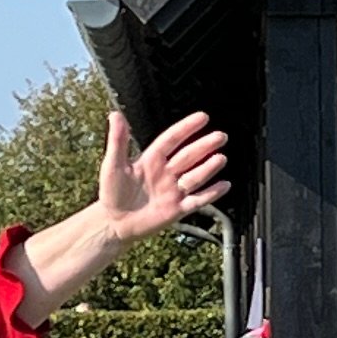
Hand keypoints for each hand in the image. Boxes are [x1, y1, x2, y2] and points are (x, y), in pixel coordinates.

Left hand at [97, 109, 229, 248]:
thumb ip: (118, 141)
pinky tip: (224, 185)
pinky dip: (211, 194)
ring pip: (195, 177)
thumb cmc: (112, 193)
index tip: (203, 117)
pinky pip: (197, 200)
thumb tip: (116, 114)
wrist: (114, 223)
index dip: (187, 128)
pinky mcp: (177, 209)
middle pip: (189, 156)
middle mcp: (166, 173)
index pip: (172, 140)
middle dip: (205, 146)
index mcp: (151, 160)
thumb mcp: (113, 164)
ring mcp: (173, 191)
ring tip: (221, 158)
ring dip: (209, 168)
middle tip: (220, 136)